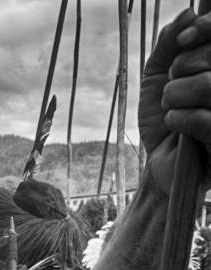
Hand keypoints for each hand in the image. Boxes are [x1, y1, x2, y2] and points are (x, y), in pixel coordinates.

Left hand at [139, 9, 210, 193]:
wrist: (159, 161)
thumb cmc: (164, 118)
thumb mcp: (157, 77)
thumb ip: (169, 44)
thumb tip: (187, 14)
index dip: (206, 28)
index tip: (183, 40)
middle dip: (182, 67)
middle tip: (172, 85)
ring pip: (209, 85)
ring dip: (176, 94)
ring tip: (172, 107)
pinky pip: (205, 119)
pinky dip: (179, 120)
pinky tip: (176, 128)